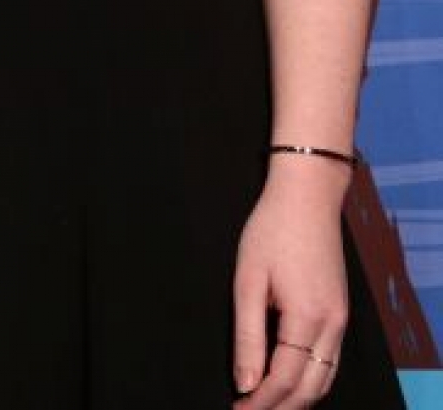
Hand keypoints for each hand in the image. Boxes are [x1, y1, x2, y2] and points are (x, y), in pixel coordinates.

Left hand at [232, 161, 350, 404]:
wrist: (307, 198)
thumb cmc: (271, 232)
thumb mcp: (248, 281)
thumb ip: (248, 336)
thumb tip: (245, 382)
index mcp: (308, 318)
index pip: (284, 378)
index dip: (260, 402)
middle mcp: (333, 325)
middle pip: (310, 387)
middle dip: (280, 408)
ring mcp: (341, 320)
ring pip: (325, 379)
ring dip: (297, 398)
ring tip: (264, 406)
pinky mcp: (340, 312)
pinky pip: (330, 361)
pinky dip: (311, 381)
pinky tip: (288, 383)